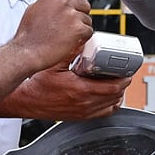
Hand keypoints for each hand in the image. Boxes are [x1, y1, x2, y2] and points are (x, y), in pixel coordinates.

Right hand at [11, 0, 92, 70]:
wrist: (28, 52)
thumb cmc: (28, 35)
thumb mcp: (34, 9)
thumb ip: (51, 2)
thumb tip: (60, 0)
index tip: (77, 5)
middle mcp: (64, 2)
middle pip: (85, 4)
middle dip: (80, 14)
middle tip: (70, 25)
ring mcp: (72, 15)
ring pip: (88, 19)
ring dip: (81, 27)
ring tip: (67, 35)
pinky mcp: (79, 29)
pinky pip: (89, 31)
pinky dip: (83, 38)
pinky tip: (70, 41)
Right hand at [14, 61, 131, 119]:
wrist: (27, 101)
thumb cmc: (38, 84)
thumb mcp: (55, 63)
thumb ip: (72, 51)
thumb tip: (84, 39)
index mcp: (81, 90)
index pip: (112, 87)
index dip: (123, 78)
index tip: (127, 70)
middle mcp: (84, 103)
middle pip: (115, 95)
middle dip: (122, 84)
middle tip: (124, 73)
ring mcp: (83, 111)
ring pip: (111, 105)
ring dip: (117, 94)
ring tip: (117, 82)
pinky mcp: (80, 115)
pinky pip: (103, 113)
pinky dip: (110, 104)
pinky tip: (108, 96)